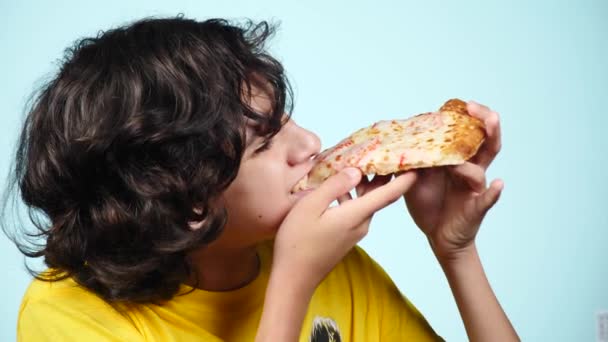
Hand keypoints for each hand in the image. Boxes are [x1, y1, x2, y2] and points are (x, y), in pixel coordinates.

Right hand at [272, 168, 416, 291]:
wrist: (294, 278)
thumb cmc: (297, 243)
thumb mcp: (310, 207)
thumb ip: (334, 186)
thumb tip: (356, 171)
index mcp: (356, 214)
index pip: (389, 193)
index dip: (405, 177)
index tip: (417, 161)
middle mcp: (361, 223)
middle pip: (380, 195)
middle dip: (385, 173)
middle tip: (384, 149)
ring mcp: (355, 231)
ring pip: (367, 202)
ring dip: (366, 183)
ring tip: (359, 160)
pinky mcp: (347, 236)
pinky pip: (357, 210)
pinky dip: (354, 195)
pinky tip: (340, 186)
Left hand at [404, 101, 503, 259]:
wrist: (438, 236)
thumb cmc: (429, 204)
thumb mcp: (415, 179)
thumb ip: (411, 161)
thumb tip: (394, 142)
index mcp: (457, 160)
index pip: (467, 135)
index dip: (467, 117)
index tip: (460, 103)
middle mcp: (471, 169)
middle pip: (485, 142)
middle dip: (484, 122)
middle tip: (475, 107)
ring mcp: (475, 187)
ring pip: (482, 166)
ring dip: (481, 150)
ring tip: (483, 133)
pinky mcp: (477, 207)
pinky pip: (488, 199)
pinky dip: (494, 192)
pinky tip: (499, 184)